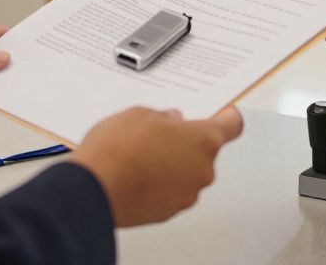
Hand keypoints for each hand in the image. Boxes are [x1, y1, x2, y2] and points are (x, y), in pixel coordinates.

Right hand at [70, 106, 244, 226]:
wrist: (94, 189)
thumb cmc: (116, 151)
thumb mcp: (139, 114)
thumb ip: (164, 117)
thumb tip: (170, 122)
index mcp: (203, 140)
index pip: (232, 126)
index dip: (227, 118)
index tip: (225, 115)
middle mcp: (202, 169)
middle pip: (205, 151)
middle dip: (186, 142)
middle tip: (160, 135)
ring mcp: (188, 194)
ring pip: (188, 172)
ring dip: (173, 164)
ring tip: (141, 156)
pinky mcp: (170, 211)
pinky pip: (173, 191)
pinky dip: (162, 183)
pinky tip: (138, 174)